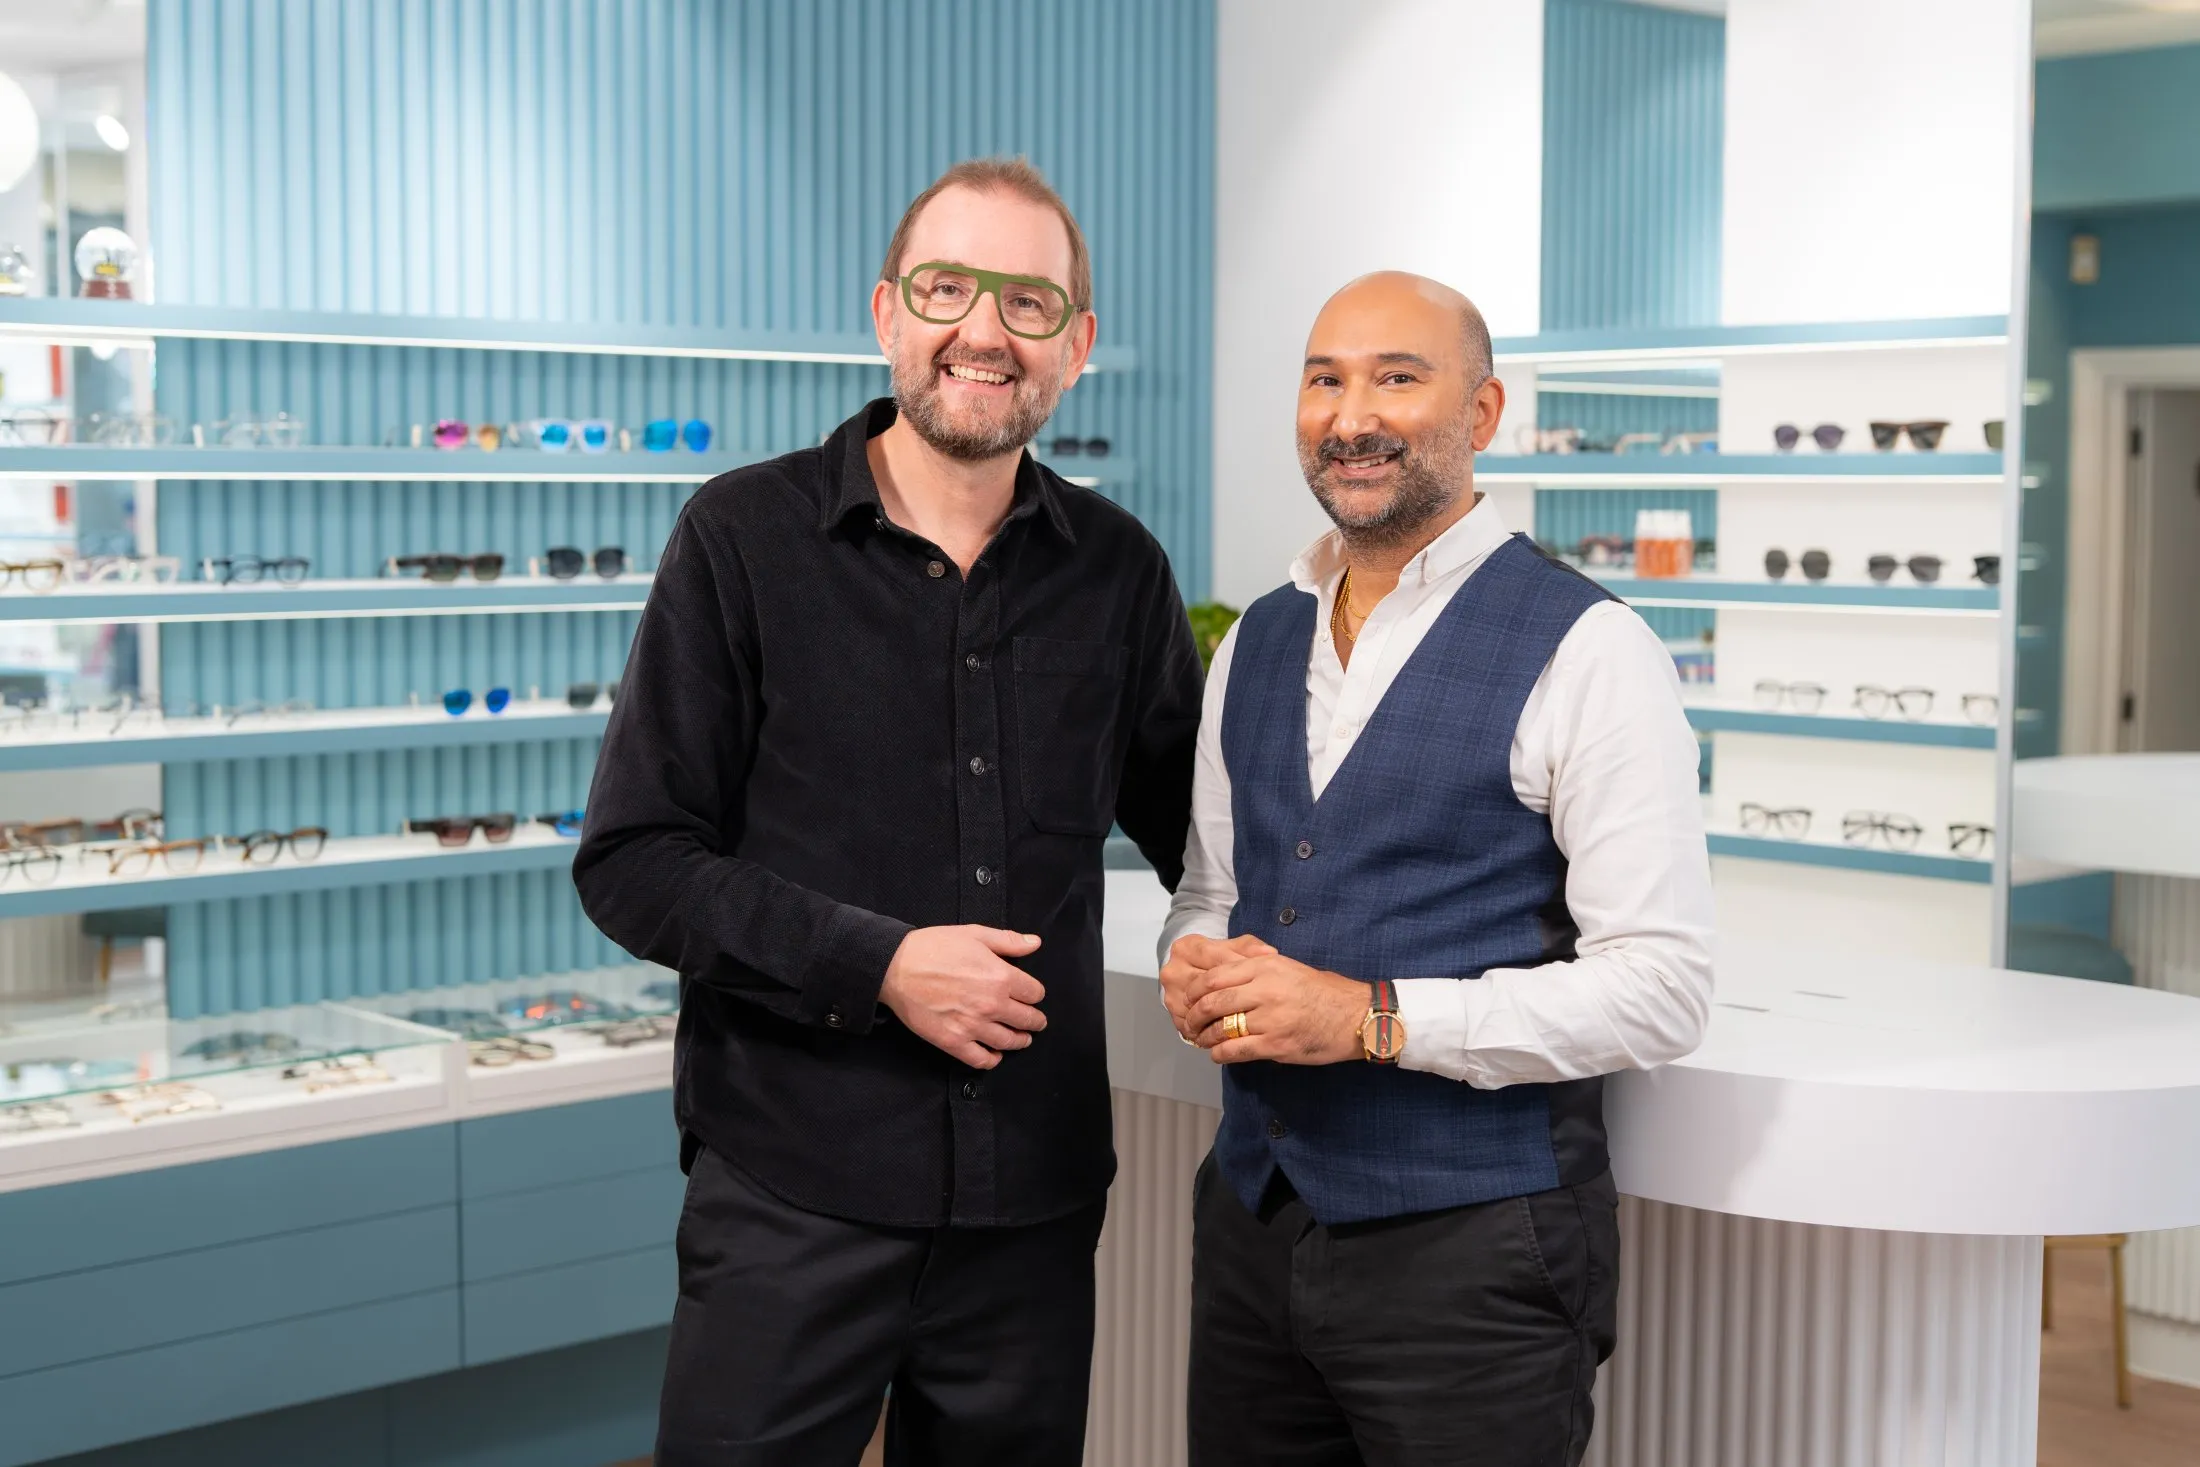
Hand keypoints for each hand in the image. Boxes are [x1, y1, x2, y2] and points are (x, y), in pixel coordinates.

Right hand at [880, 925, 1046, 1069]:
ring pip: (1009, 1041)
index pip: (1034, 993)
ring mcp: (973, 1026)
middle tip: (1036, 1022)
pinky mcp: (953, 1042)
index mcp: (1000, 977)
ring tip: (1022, 1039)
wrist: (896, 967)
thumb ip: (1008, 941)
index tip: (1031, 995)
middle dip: (1035, 1020)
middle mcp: (991, 1005)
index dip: (1035, 993)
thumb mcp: (974, 934)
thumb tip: (1035, 943)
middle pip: (1027, 1019)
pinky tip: (995, 1055)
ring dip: (1020, 1041)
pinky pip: (981, 1060)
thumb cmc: (933, 947)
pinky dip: (992, 1060)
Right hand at [1159, 933, 1273, 1039]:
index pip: (1218, 959)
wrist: (1194, 976)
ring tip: (1254, 1019)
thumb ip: (1250, 947)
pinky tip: (1237, 1031)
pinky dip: (1218, 1029)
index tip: (1264, 979)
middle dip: (1237, 994)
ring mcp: (1171, 995)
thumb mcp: (1234, 947)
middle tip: (1262, 1003)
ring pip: (1205, 1009)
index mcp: (1186, 948)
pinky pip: (1201, 1026)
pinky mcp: (1175, 1016)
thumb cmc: (1218, 961)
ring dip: (1228, 1016)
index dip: (1244, 969)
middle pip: (1210, 986)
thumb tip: (1269, 953)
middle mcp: (1174, 971)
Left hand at [1182, 953, 1368, 1065]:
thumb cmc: (1324, 992)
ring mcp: (1270, 1018)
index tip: (1190, 999)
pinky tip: (1219, 1054)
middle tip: (1191, 1022)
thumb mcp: (1288, 968)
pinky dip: (1221, 1054)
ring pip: (1221, 1028)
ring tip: (1202, 1040)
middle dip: (1195, 1014)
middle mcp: (1265, 990)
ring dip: (1206, 1037)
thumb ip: (1256, 970)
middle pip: (1212, 1002)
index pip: (1214, 977)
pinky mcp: (1276, 1044)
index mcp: (1265, 967)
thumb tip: (1224, 978)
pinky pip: (1236, 1051)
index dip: (1195, 991)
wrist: (1356, 1016)